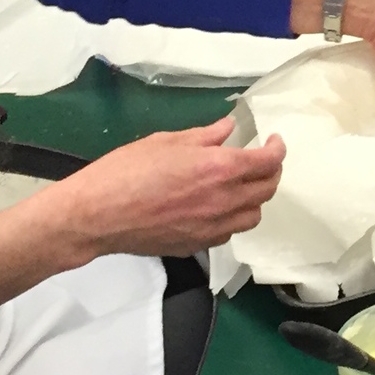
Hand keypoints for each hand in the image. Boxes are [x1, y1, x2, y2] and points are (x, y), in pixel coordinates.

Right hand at [49, 118, 283, 262]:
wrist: (96, 215)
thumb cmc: (126, 171)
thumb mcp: (166, 141)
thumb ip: (204, 136)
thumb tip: (228, 129)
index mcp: (219, 169)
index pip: (268, 162)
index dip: (278, 149)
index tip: (274, 142)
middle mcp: (223, 201)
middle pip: (267, 190)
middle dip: (270, 172)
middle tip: (261, 161)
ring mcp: (211, 228)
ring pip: (252, 216)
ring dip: (254, 199)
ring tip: (241, 186)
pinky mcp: (196, 246)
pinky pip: (228, 233)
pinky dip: (231, 219)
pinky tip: (216, 208)